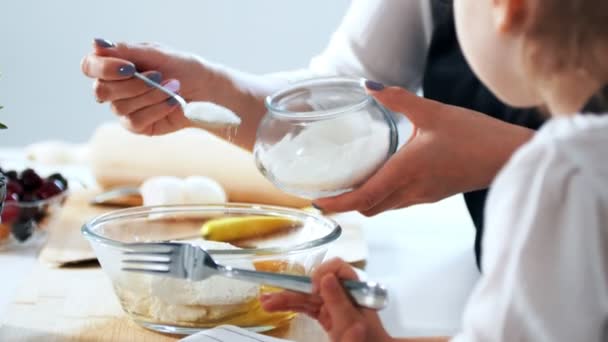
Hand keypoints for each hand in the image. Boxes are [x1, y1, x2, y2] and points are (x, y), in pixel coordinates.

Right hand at [81, 38, 216, 134]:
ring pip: (121, 107)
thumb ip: (127, 50)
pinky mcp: (137, 126)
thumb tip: (96, 43)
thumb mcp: (157, 54)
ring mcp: (123, 108)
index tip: (130, 67)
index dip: (105, 68)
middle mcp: (113, 88)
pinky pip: (136, 121)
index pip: (90, 66)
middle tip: (159, 76)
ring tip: (173, 87)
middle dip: (134, 84)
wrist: (205, 90)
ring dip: (151, 96)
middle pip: (102, 90)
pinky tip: (173, 102)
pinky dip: (157, 110)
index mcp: (114, 65)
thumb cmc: (181, 68)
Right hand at [260, 258, 391, 341]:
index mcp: (353, 289)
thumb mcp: (352, 322)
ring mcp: (332, 304)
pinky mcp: (325, 314)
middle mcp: (341, 293)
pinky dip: (291, 306)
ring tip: (265, 302)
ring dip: (286, 298)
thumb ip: (339, 301)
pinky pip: (306, 307)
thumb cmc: (367, 339)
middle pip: (315, 283)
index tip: (315, 289)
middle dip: (294, 287)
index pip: (338, 268)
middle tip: (272, 295)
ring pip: (307, 296)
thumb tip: (325, 277)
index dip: (323, 273)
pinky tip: (274, 305)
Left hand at [313, 81, 533, 215]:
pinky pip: (399, 202)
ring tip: (349, 182)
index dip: (337, 204)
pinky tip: (382, 175)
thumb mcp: (433, 112)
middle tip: (328, 190)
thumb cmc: (476, 137)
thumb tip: (371, 87)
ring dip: (364, 200)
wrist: (509, 156)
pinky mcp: (433, 194)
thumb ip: (399, 99)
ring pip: (384, 207)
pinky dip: (382, 196)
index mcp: (406, 172)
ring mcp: (423, 196)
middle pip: (369, 207)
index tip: (317, 202)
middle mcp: (411, 191)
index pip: (362, 198)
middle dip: (346, 204)